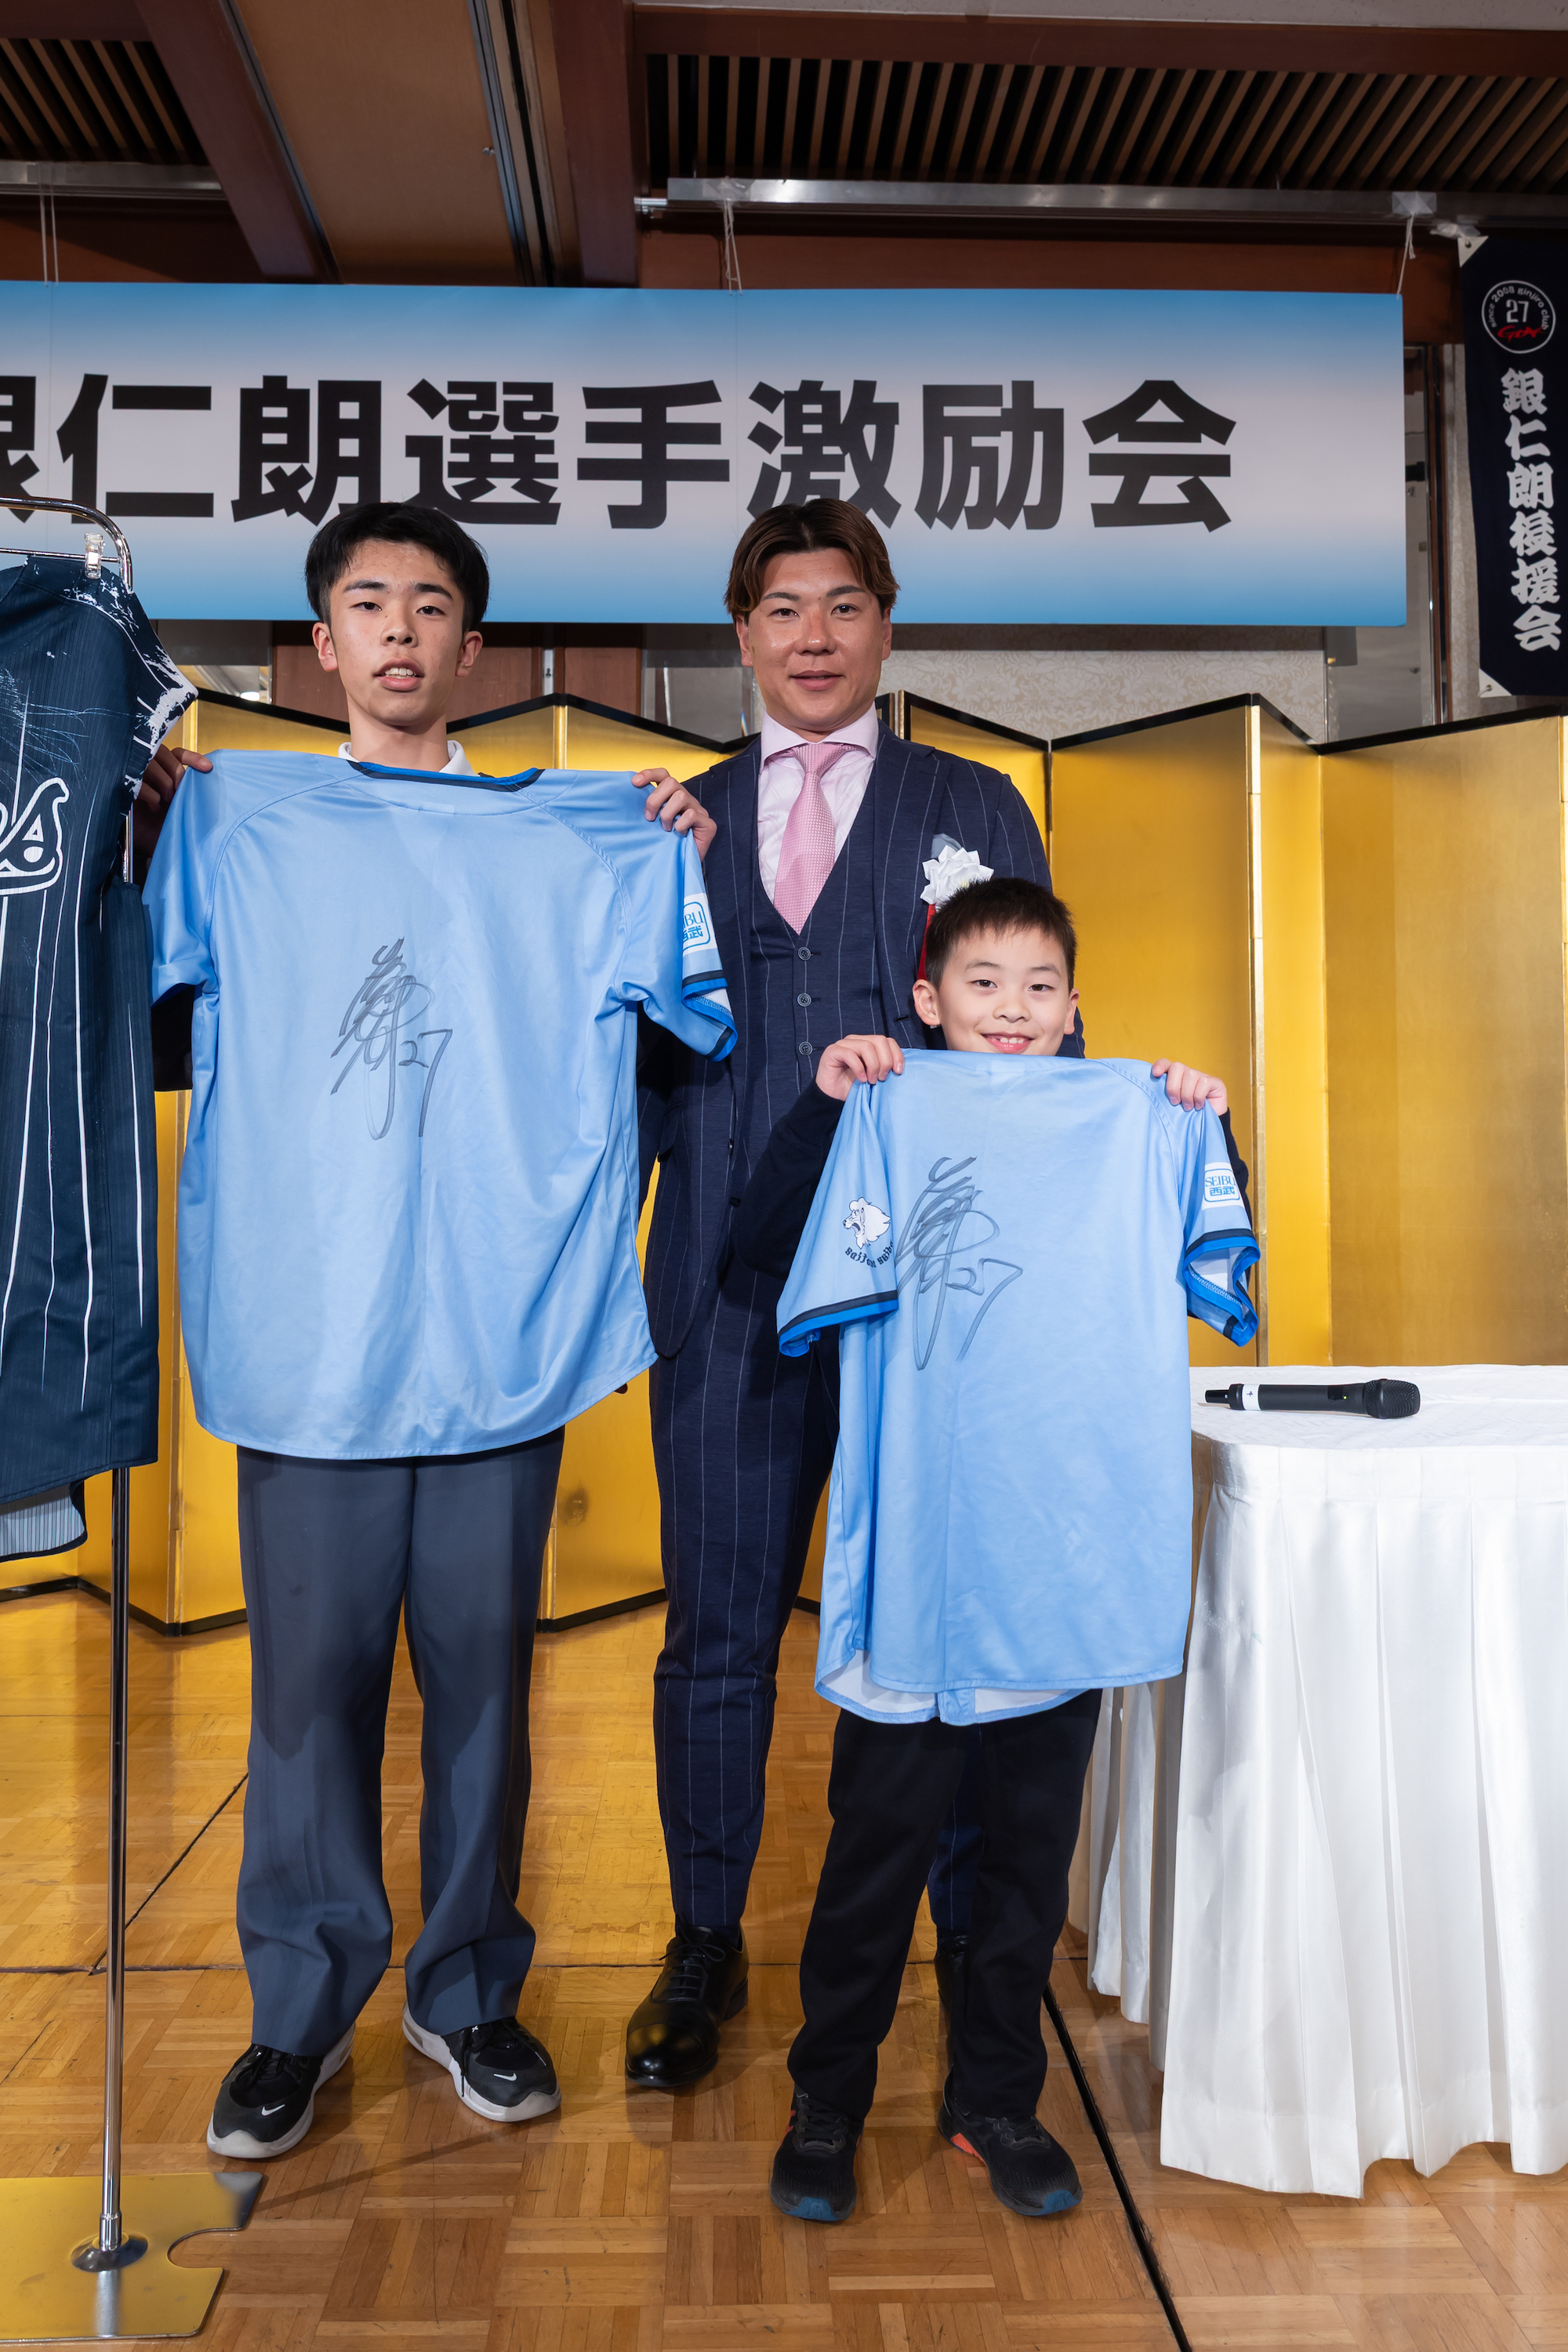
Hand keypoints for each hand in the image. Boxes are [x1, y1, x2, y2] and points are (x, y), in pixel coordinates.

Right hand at [133, 741, 208, 866]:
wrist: (144, 842)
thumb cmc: (162, 823)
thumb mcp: (180, 804)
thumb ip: (188, 787)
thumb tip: (207, 774)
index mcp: (161, 769)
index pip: (177, 753)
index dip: (192, 757)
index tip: (207, 768)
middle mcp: (147, 767)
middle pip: (164, 753)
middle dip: (176, 771)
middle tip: (180, 790)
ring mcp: (133, 775)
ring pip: (152, 764)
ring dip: (165, 783)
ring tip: (167, 800)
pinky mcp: (123, 788)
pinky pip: (140, 783)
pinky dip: (152, 795)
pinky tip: (154, 807)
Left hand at [635, 767, 715, 860]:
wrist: (682, 865)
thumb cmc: (665, 844)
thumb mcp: (652, 824)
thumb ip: (647, 809)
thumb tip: (631, 795)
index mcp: (672, 796)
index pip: (663, 775)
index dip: (649, 774)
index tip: (634, 783)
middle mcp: (686, 799)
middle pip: (671, 782)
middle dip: (655, 799)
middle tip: (649, 818)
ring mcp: (698, 810)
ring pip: (681, 796)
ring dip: (667, 814)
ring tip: (665, 829)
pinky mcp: (708, 823)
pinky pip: (690, 814)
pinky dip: (680, 825)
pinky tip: (679, 835)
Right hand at [816, 1034, 903, 1100]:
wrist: (832, 1096)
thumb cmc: (853, 1086)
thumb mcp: (874, 1076)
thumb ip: (884, 1068)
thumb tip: (899, 1067)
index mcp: (867, 1044)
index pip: (887, 1040)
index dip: (896, 1055)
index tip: (898, 1072)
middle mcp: (856, 1040)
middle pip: (879, 1041)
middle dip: (885, 1061)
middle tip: (882, 1078)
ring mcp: (843, 1044)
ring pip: (866, 1046)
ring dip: (873, 1066)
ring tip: (871, 1080)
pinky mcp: (832, 1051)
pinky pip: (850, 1054)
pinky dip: (859, 1068)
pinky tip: (861, 1080)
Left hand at [1151, 1058, 1227, 1115]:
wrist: (1206, 1127)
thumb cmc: (1186, 1117)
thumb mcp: (1171, 1107)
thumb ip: (1163, 1098)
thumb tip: (1150, 1095)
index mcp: (1175, 1077)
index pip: (1166, 1063)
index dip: (1160, 1066)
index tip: (1155, 1075)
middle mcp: (1188, 1074)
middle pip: (1177, 1066)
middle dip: (1173, 1086)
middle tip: (1175, 1102)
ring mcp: (1202, 1076)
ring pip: (1190, 1074)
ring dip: (1186, 1094)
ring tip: (1188, 1107)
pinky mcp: (1215, 1082)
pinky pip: (1203, 1082)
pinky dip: (1198, 1096)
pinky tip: (1199, 1106)